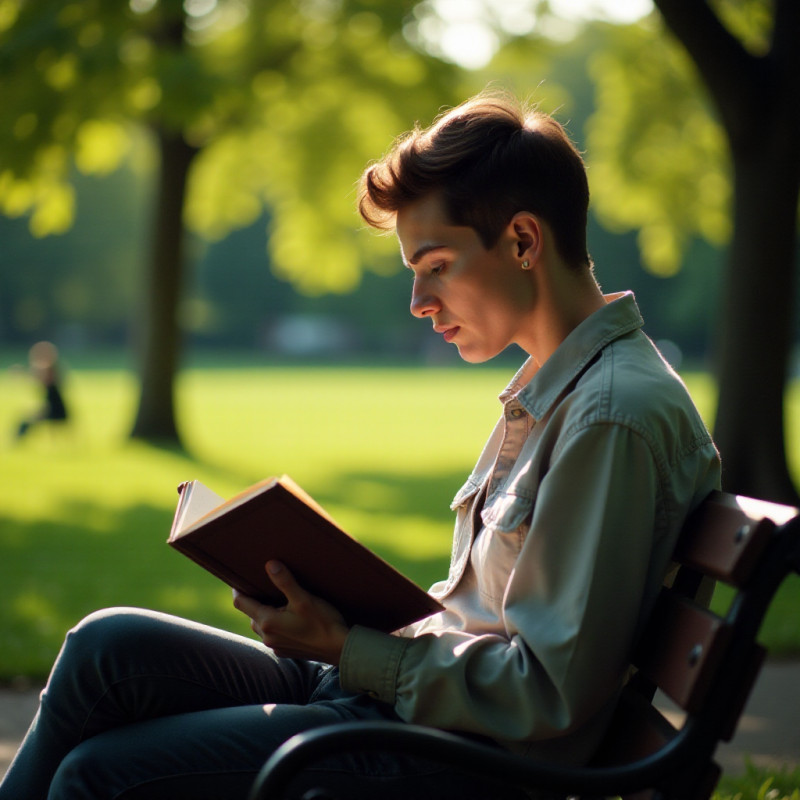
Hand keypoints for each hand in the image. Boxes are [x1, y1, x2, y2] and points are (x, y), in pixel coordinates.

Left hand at [232, 561, 349, 664]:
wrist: (339, 648)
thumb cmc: (323, 622)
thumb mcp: (304, 598)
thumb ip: (285, 582)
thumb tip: (269, 565)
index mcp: (267, 622)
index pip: (241, 602)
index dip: (237, 589)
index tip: (239, 577)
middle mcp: (267, 637)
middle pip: (251, 614)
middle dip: (255, 600)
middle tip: (263, 585)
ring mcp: (276, 646)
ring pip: (262, 625)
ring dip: (265, 613)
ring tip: (278, 600)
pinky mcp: (285, 651)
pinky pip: (273, 635)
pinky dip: (276, 624)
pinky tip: (290, 617)